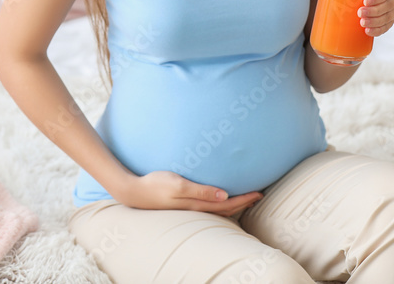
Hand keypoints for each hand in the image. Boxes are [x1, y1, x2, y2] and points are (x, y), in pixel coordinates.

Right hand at [116, 170, 261, 216]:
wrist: (134, 191)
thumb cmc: (155, 185)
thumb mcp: (178, 184)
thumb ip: (200, 190)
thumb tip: (224, 194)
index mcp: (197, 204)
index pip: (228, 204)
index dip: (245, 199)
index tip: (259, 193)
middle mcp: (196, 209)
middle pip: (226, 209)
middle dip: (244, 203)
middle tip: (259, 195)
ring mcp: (189, 208)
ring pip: (218, 209)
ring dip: (234, 204)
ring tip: (245, 197)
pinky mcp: (183, 204)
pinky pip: (208, 206)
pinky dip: (220, 203)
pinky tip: (220, 196)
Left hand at [305, 0, 393, 36]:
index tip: (365, 1)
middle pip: (390, 5)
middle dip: (376, 11)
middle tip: (359, 14)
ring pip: (390, 17)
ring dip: (377, 22)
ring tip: (362, 24)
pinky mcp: (389, 21)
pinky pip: (388, 27)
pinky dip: (379, 30)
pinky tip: (368, 32)